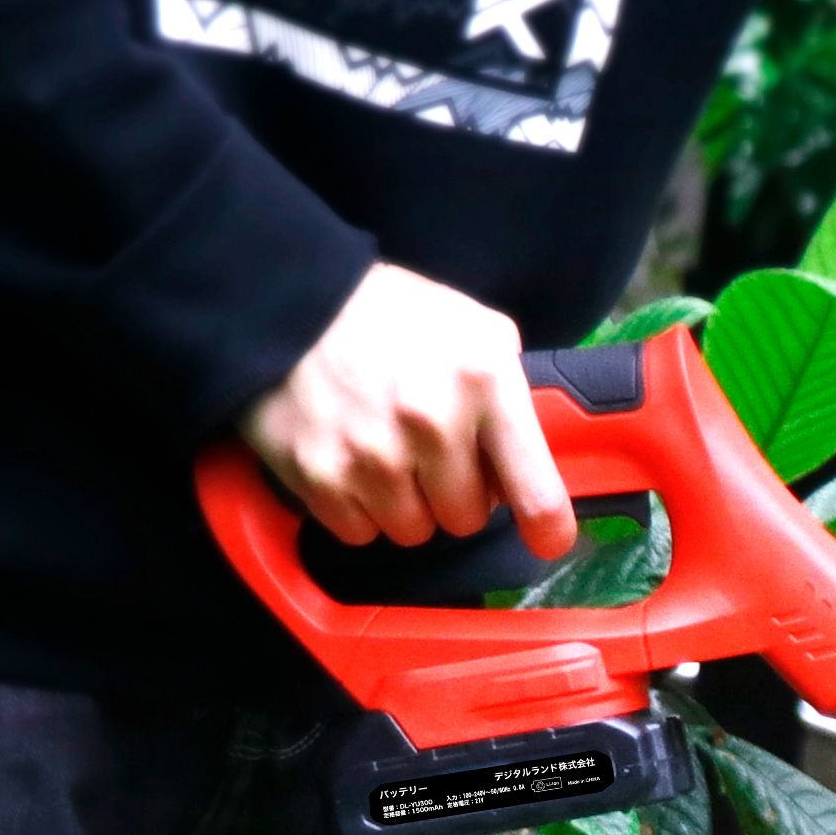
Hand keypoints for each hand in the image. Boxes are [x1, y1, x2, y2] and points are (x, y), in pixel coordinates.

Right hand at [236, 262, 576, 558]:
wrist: (288, 295)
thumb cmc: (392, 316)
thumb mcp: (475, 331)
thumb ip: (515, 397)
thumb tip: (530, 469)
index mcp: (482, 383)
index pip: (536, 493)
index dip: (547, 528)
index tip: (546, 539)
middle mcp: (430, 423)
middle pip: (466, 520)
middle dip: (452, 494)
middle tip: (427, 452)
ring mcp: (372, 454)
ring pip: (413, 531)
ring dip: (403, 504)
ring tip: (384, 451)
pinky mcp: (319, 474)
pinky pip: (359, 531)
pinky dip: (356, 506)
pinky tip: (348, 458)